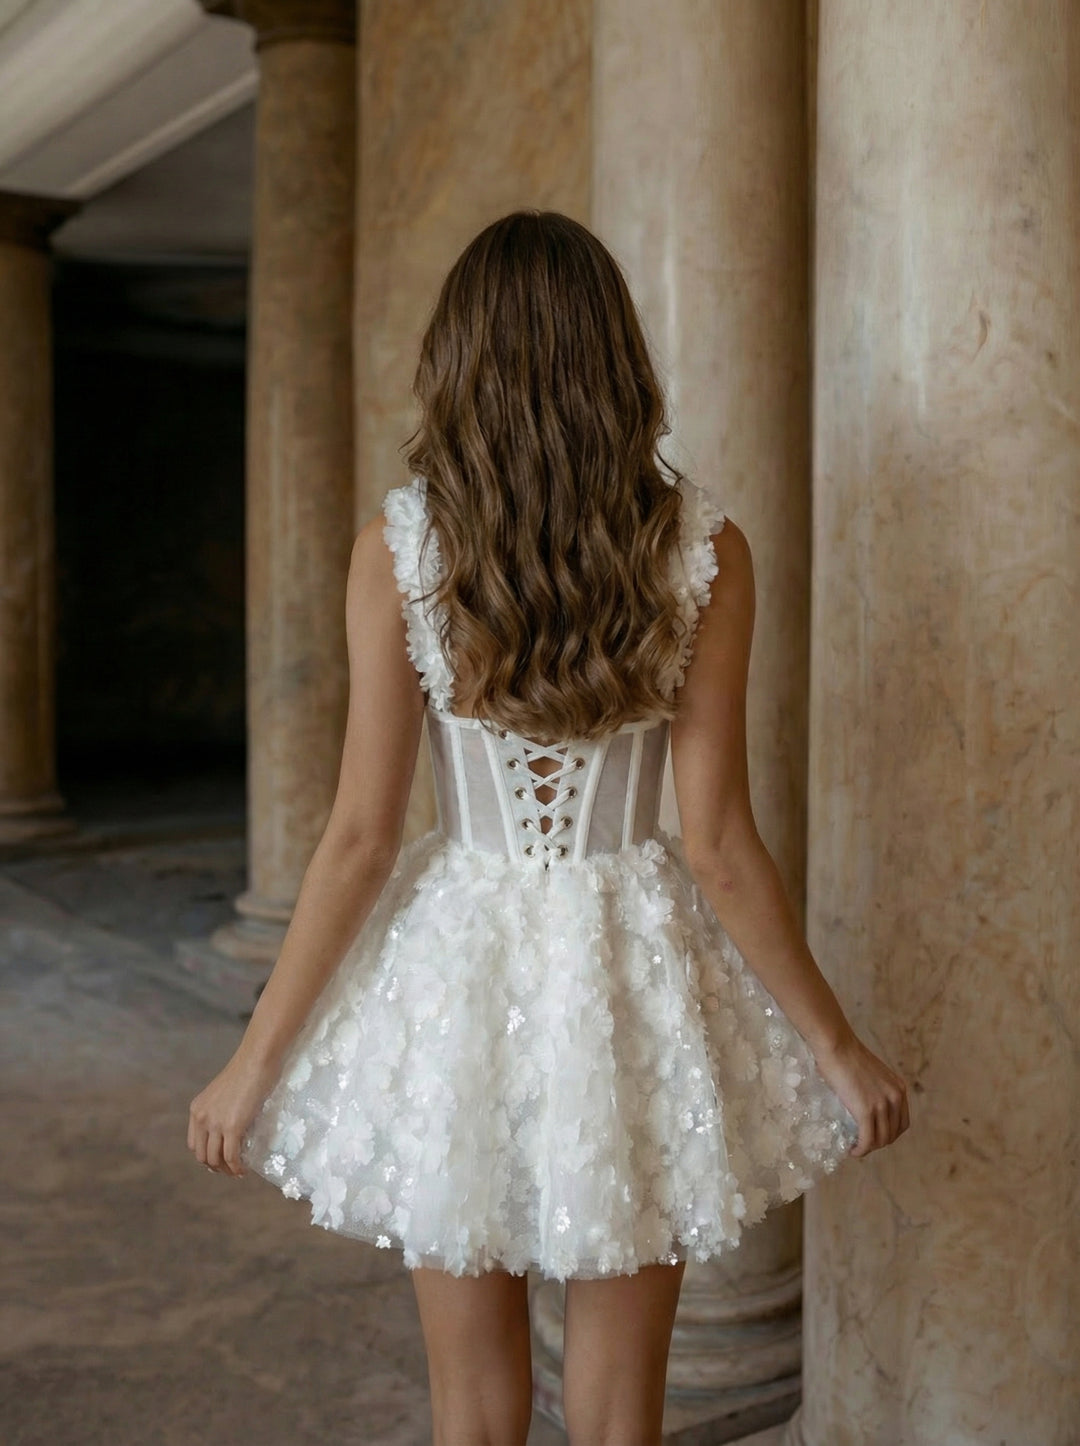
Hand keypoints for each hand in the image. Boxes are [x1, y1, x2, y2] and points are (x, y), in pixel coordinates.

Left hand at [187, 1048, 280, 1177]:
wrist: (256, 1059)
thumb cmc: (247, 1069)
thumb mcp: (224, 1092)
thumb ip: (221, 1109)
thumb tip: (232, 1124)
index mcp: (197, 1109)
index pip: (194, 1143)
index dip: (206, 1156)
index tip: (220, 1160)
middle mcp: (201, 1118)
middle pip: (202, 1155)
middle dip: (215, 1166)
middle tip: (231, 1169)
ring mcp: (215, 1123)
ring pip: (215, 1159)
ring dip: (226, 1170)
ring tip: (238, 1172)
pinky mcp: (232, 1127)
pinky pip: (231, 1156)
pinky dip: (237, 1167)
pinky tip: (244, 1170)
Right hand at [812, 1032, 909, 1157]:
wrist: (836, 1045)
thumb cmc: (845, 1054)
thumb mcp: (871, 1073)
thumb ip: (874, 1088)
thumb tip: (861, 1100)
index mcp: (899, 1089)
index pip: (902, 1122)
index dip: (889, 1134)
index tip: (874, 1136)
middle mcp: (895, 1098)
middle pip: (893, 1133)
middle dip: (879, 1143)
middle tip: (862, 1143)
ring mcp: (882, 1105)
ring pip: (881, 1139)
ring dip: (869, 1148)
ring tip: (856, 1148)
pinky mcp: (866, 1111)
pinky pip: (867, 1139)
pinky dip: (861, 1149)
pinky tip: (853, 1151)